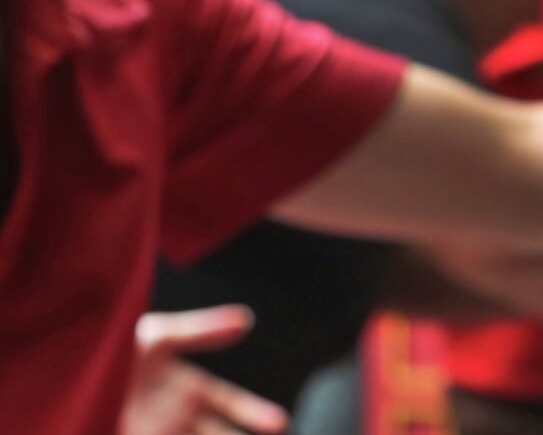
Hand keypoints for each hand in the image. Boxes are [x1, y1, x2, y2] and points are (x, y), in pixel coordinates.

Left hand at [121, 305, 288, 434]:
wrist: (63, 376)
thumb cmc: (108, 350)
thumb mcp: (155, 335)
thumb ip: (201, 330)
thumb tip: (246, 319)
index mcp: (183, 385)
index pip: (227, 402)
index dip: (253, 412)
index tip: (278, 423)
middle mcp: (174, 413)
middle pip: (215, 431)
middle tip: (278, 433)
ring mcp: (156, 428)